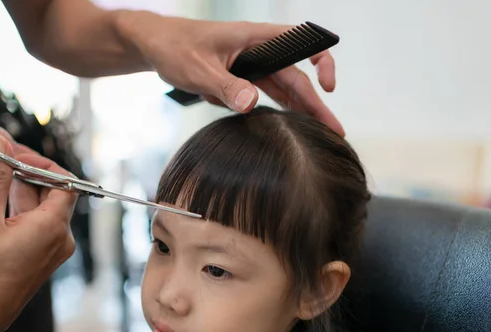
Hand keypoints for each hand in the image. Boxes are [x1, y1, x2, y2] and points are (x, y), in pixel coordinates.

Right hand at [0, 132, 76, 331]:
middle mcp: (59, 240)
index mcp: (53, 228)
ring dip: (20, 189)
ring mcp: (50, 252)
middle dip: (26, 171)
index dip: (40, 162)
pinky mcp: (38, 260)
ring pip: (41, 208)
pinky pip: (35, 226)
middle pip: (53, 192)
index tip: (13, 153)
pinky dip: (18, 209)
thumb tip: (0, 141)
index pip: (64, 181)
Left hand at [123, 13, 343, 135]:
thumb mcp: (199, 69)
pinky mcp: (241, 79)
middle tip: (334, 130)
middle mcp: (258, 51)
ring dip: (301, 111)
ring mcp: (251, 66)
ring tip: (319, 134)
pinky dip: (279, 110)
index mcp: (254, 38)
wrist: (156, 45)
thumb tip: (251, 104)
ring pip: (284, 89)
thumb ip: (226, 86)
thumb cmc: (175, 47)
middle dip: (316, 103)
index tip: (327, 86)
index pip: (300, 42)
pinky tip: (291, 127)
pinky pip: (266, 95)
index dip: (320, 61)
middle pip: (296, 77)